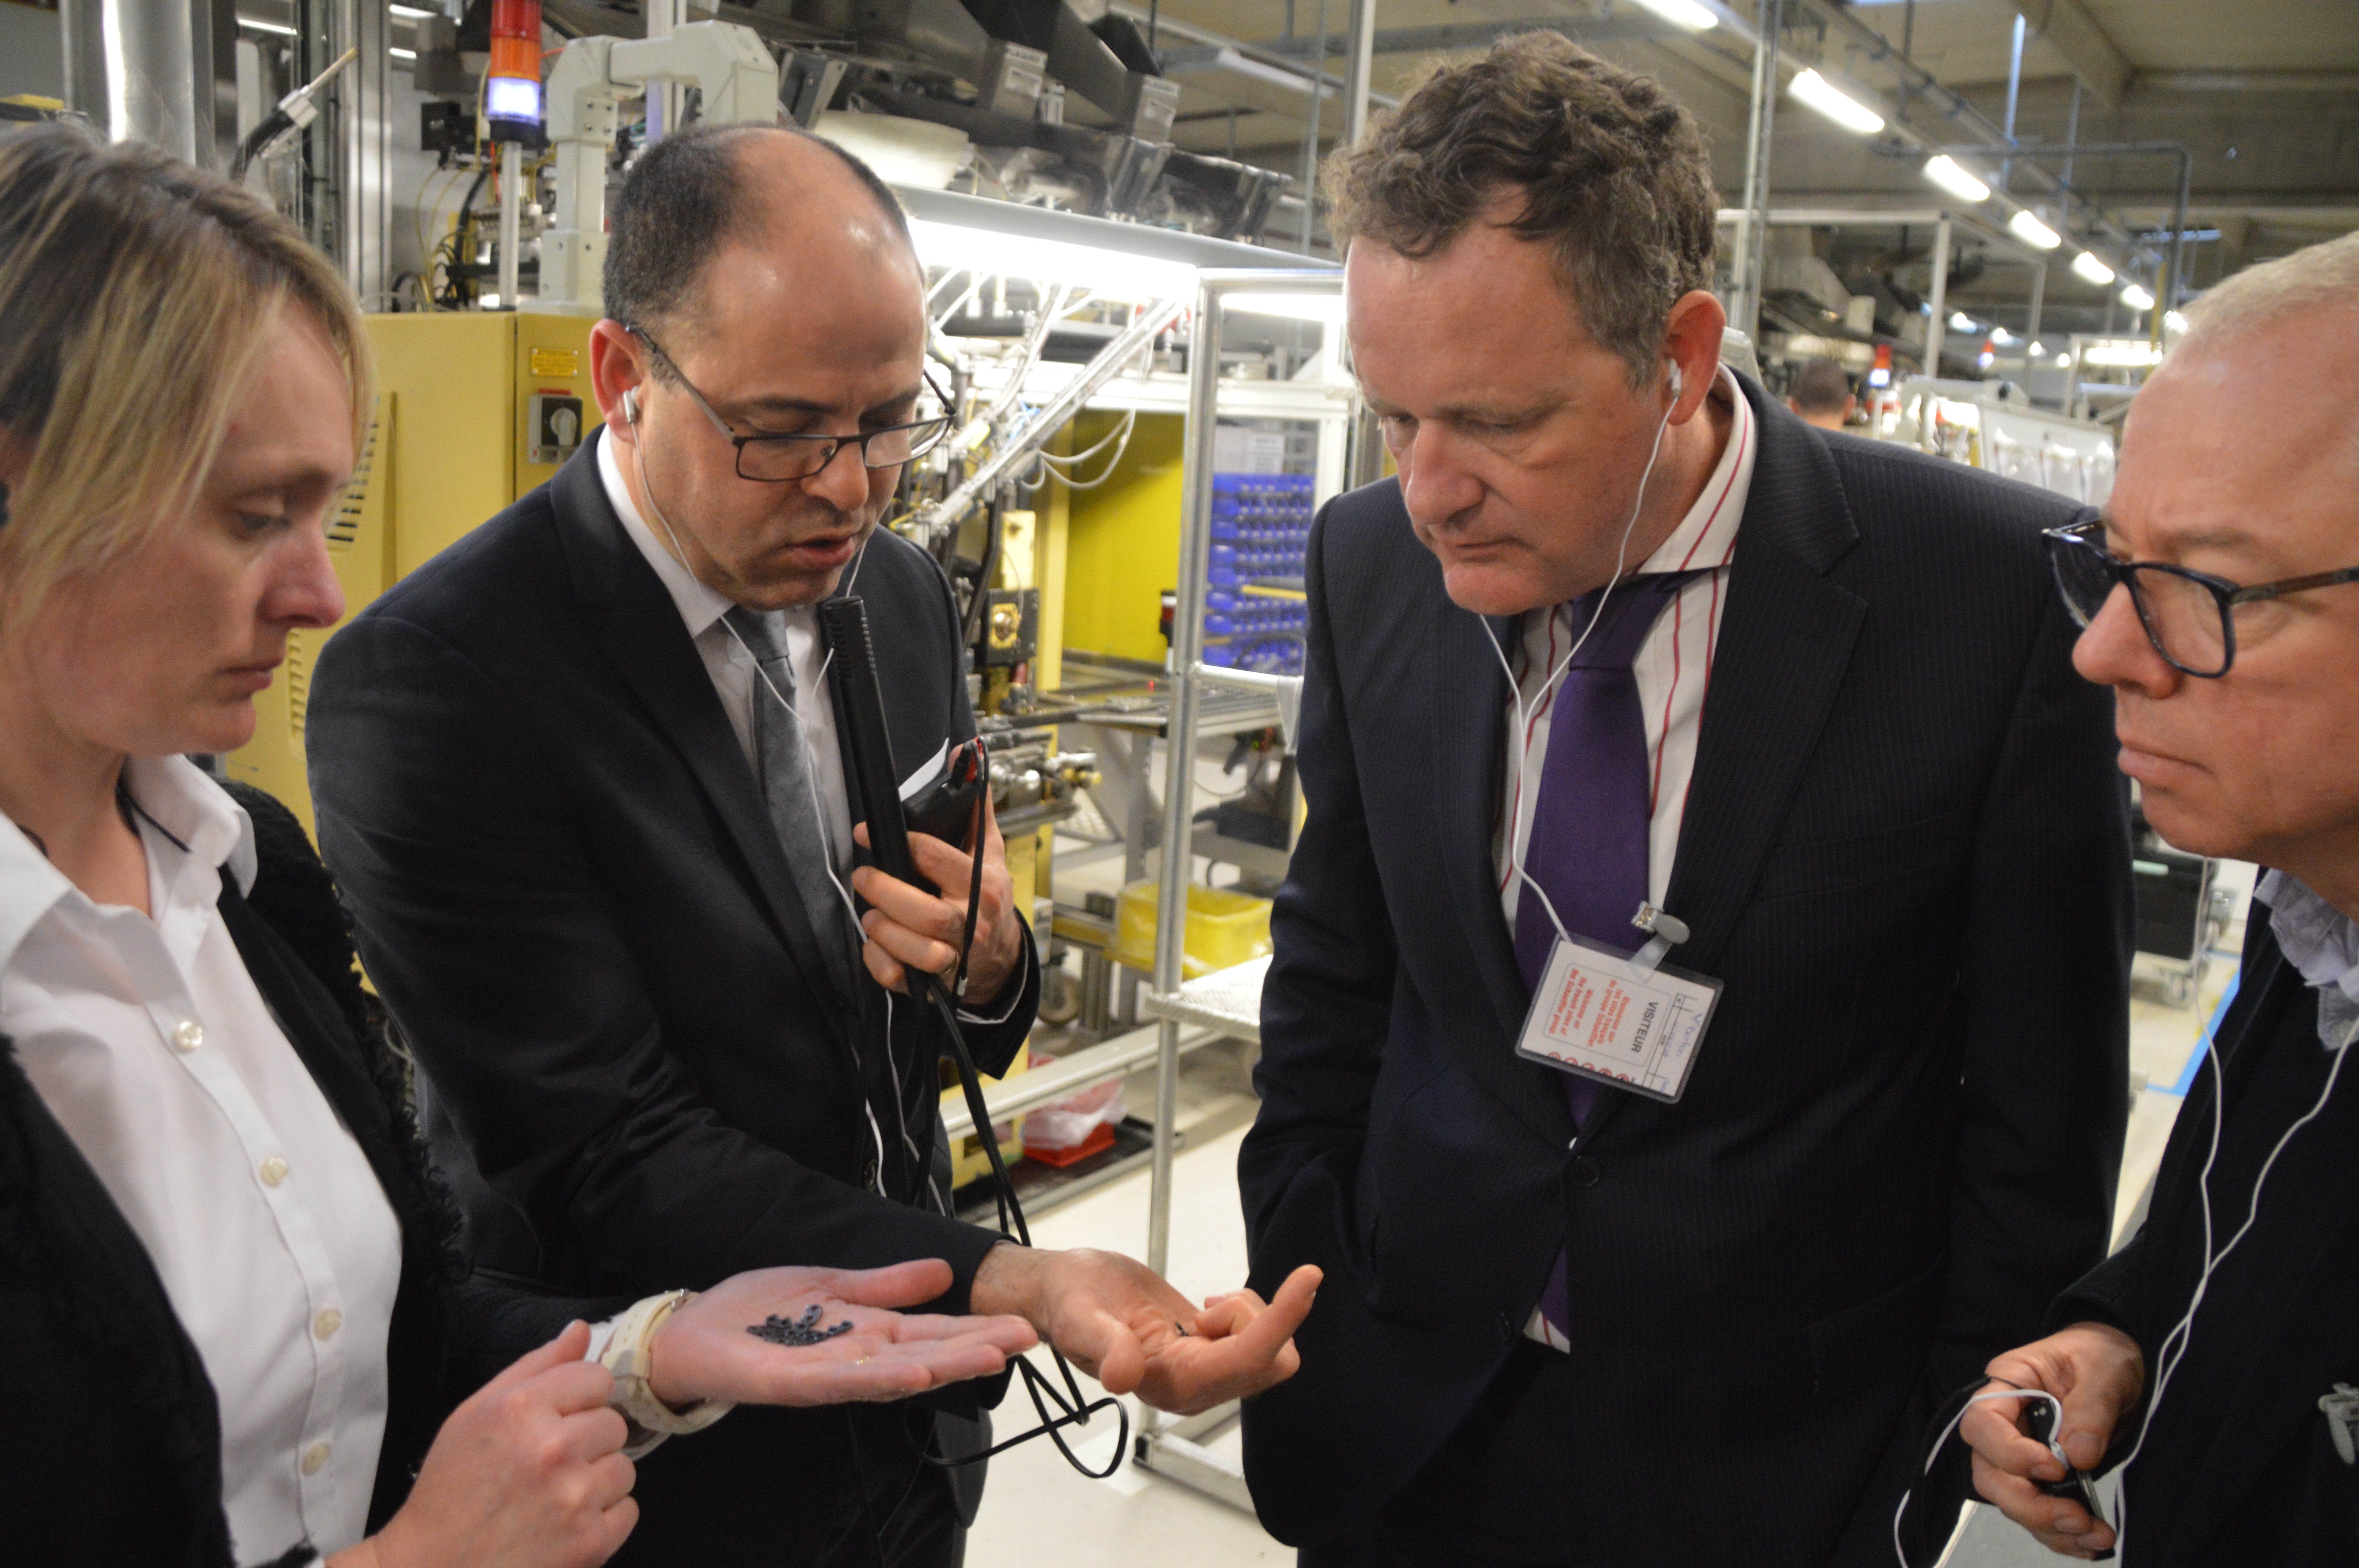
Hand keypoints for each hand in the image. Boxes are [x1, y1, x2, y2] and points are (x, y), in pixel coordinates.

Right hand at [331, 1321, 634, 1567]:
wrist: (432, 1567)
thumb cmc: (452, 1488)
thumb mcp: (476, 1413)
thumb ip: (535, 1366)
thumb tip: (581, 1330)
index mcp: (520, 1408)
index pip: (596, 1378)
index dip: (579, 1401)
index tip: (556, 1422)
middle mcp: (552, 1448)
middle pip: (614, 1424)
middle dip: (588, 1442)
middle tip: (548, 1466)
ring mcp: (574, 1497)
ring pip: (625, 1468)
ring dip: (597, 1481)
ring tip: (554, 1498)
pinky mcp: (590, 1541)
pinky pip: (628, 1510)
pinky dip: (603, 1519)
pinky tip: (564, 1525)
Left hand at [646, 1259, 1037, 1407]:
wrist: (691, 1331)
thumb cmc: (755, 1311)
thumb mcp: (832, 1284)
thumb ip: (887, 1284)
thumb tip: (943, 1271)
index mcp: (866, 1332)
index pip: (932, 1332)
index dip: (975, 1330)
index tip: (1022, 1324)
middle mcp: (854, 1358)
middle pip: (926, 1355)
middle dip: (975, 1350)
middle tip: (1025, 1340)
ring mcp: (825, 1373)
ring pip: (894, 1373)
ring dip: (941, 1367)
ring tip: (986, 1358)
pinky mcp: (791, 1382)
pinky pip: (842, 1383)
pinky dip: (879, 1379)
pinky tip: (913, 1372)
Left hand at [850, 795, 1023, 1002]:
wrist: (1001, 959)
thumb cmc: (989, 898)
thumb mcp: (990, 851)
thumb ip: (975, 804)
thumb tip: (967, 753)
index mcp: (984, 886)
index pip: (940, 860)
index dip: (903, 844)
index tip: (867, 833)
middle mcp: (972, 923)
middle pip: (929, 914)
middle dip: (887, 893)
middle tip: (863, 877)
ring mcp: (955, 956)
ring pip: (920, 951)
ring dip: (886, 931)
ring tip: (870, 915)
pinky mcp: (935, 983)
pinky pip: (903, 979)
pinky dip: (881, 964)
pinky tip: (875, 946)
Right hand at [970, 1244, 1321, 1415]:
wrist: (1062, 1292)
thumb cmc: (1068, 1303)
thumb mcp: (1078, 1319)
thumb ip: (1104, 1347)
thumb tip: (1125, 1377)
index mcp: (1170, 1386)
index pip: (1246, 1360)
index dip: (1280, 1321)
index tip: (1308, 1276)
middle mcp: (1196, 1387)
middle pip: (1273, 1361)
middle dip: (1261, 1317)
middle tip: (1211, 1300)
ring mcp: (1207, 1371)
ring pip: (1271, 1348)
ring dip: (1251, 1312)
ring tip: (1204, 1305)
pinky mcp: (1212, 1351)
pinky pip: (1259, 1336)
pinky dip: (1247, 1310)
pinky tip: (1209, 1307)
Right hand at [1962, 1321, 2145, 1558]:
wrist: (2116, 1366)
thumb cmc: (2100, 1355)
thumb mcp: (2104, 1370)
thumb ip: (2091, 1408)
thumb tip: (2078, 1457)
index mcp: (2006, 1385)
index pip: (1982, 1425)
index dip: (2010, 1454)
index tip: (2055, 1468)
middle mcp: (2005, 1424)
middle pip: (1989, 1474)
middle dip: (2029, 1505)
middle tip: (2077, 1517)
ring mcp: (2019, 1455)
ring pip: (2011, 1502)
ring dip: (2049, 1527)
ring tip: (2096, 1535)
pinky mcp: (2041, 1479)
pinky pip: (2038, 1514)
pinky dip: (2060, 1536)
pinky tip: (2091, 1542)